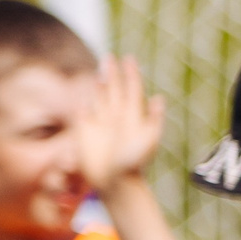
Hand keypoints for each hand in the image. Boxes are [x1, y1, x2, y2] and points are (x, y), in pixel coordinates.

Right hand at [79, 54, 164, 194]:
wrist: (115, 183)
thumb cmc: (134, 164)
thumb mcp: (148, 141)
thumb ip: (153, 121)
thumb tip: (158, 98)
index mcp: (131, 116)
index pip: (131, 89)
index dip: (131, 74)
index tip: (129, 58)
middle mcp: (115, 117)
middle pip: (113, 89)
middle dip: (112, 73)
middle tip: (110, 56)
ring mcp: (99, 124)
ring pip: (99, 98)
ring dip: (99, 84)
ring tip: (100, 70)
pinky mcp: (84, 133)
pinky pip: (82, 113)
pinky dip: (82, 103)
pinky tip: (83, 95)